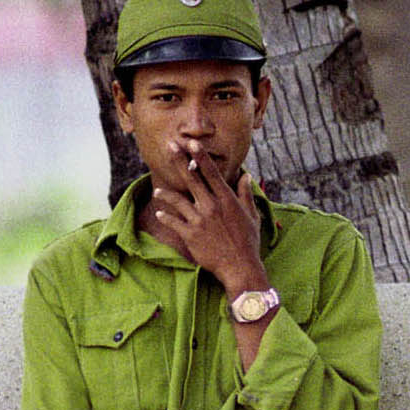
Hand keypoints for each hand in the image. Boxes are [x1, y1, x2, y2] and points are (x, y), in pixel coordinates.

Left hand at [151, 139, 269, 297]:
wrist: (240, 267)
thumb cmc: (248, 242)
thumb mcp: (251, 216)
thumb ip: (246, 194)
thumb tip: (246, 176)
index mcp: (226, 199)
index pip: (211, 172)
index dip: (200, 155)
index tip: (191, 142)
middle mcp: (211, 206)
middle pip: (191, 178)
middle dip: (179, 159)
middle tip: (169, 145)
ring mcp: (199, 220)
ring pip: (178, 200)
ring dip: (166, 194)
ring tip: (157, 191)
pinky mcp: (191, 235)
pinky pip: (174, 222)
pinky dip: (166, 217)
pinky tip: (160, 213)